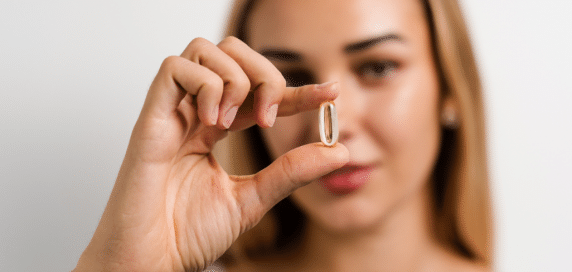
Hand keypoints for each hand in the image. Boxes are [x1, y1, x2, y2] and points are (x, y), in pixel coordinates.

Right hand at [74, 37, 347, 271]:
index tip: (330, 95)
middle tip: (270, 116)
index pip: (260, 93)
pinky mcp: (150, 119)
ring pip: (203, 51)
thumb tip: (339, 150)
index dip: (297, 89)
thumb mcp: (253, 198)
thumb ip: (291, 172)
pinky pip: (173, 69)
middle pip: (230, 54)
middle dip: (263, 74)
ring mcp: (171, 113)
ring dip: (233, 78)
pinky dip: (204, 84)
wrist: (151, 260)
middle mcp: (193, 114)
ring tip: (235, 122)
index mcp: (214, 129)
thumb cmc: (186, 234)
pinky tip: (213, 120)